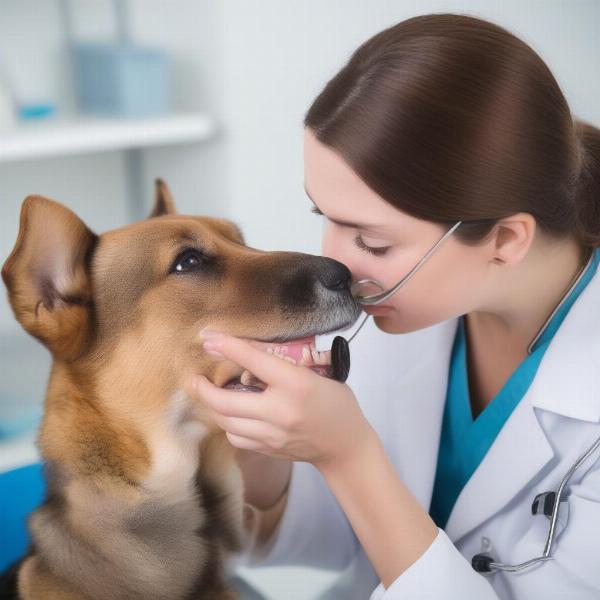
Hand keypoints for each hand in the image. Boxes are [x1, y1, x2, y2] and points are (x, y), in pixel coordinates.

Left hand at [184, 332, 375, 470]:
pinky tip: (230, 414)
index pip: (254, 360)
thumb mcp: (318, 373)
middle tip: (193, 377)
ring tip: (207, 393)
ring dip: (212, 406)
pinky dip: (227, 423)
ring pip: (225, 421)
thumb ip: (284, 365)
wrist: (345, 446)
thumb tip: (246, 353)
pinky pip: (235, 437)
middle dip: (202, 388)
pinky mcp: (268, 450)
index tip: (208, 337)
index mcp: (297, 385)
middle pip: (226, 400)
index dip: (228, 346)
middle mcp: (281, 411)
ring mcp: (272, 434)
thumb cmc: (336, 404)